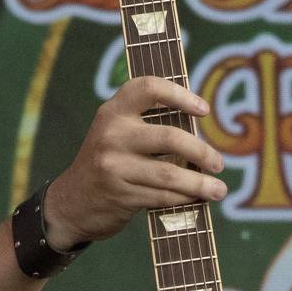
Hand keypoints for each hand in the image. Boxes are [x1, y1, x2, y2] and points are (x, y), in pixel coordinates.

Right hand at [42, 77, 227, 247]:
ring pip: (169, 173)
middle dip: (201, 152)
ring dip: (200, 184)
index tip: (204, 109)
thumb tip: (202, 126)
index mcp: (114, 111)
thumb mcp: (117, 133)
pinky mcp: (120, 194)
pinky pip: (162, 196)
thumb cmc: (108, 163)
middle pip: (169, 137)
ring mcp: (114, 166)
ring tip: (219, 189)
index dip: (180, 94)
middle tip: (219, 162)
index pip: (149, 88)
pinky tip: (196, 199)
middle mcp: (112, 134)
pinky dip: (183, 198)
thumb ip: (148, 123)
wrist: (72, 202)